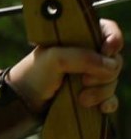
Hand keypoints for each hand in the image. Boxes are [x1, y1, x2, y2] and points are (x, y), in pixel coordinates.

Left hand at [7, 19, 123, 113]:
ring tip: (81, 99)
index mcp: (78, 40)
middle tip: (83, 80)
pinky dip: (108, 103)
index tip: (107, 51)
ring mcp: (90, 77)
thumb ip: (83, 57)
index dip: (114, 39)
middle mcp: (88, 56)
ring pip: (112, 82)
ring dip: (101, 92)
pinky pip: (110, 99)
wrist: (22, 101)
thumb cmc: (34, 74)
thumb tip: (110, 66)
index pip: (107, 31)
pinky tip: (101, 108)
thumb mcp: (54, 59)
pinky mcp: (91, 96)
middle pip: (114, 61)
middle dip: (103, 73)